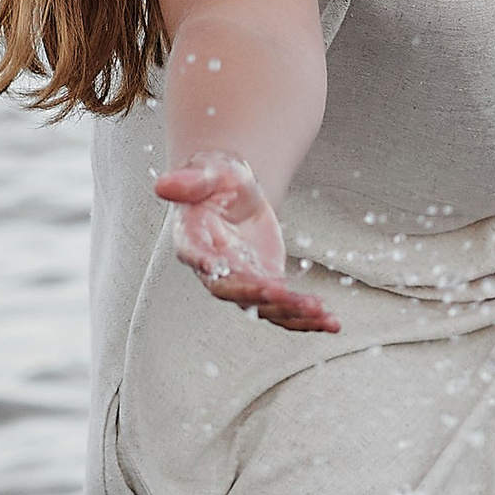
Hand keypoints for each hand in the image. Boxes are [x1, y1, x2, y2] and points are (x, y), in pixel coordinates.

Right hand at [155, 152, 339, 334]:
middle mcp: (215, 270)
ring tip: (322, 314)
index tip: (220, 268)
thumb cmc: (217, 179)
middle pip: (233, 290)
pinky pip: (285, 309)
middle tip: (285, 294)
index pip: (196, 256)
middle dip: (259, 295)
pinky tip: (331, 323)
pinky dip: (308, 319)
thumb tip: (163, 185)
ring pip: (263, 307)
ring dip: (292, 313)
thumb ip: (192, 181)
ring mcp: (242, 282)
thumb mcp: (210, 170)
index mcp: (193, 241)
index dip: (207, 264)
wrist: (234, 192)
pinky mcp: (266, 286)